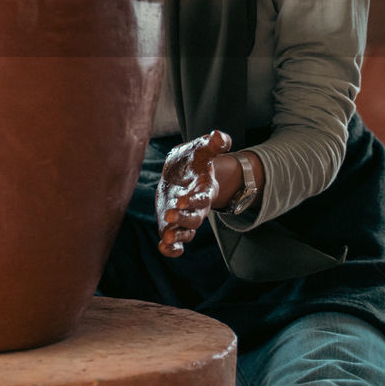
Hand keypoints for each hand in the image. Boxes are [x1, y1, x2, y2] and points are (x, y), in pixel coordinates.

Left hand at [155, 130, 231, 257]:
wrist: (181, 172)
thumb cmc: (191, 160)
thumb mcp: (199, 149)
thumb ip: (211, 144)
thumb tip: (221, 136)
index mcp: (204, 188)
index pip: (203, 196)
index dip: (195, 199)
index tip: (183, 200)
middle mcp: (197, 206)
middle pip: (196, 218)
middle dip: (184, 218)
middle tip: (170, 216)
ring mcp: (185, 217)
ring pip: (186, 232)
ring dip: (178, 236)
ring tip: (167, 239)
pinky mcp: (172, 225)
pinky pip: (175, 242)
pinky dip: (172, 249)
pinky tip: (163, 248)